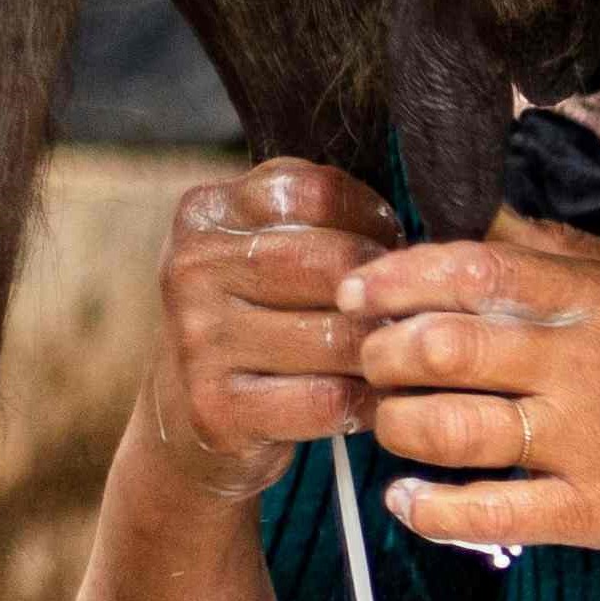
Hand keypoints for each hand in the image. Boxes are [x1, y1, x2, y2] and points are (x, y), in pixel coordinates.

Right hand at [142, 161, 392, 499]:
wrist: (190, 408)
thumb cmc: (255, 316)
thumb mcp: (264, 245)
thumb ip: (317, 216)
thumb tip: (404, 230)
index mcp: (206, 213)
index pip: (315, 192)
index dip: (372, 217)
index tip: (387, 244)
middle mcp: (192, 268)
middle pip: (333, 264)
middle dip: (385, 291)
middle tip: (409, 311)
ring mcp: (198, 339)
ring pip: (338, 337)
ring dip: (383, 351)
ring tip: (397, 355)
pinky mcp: (216, 407)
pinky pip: (327, 400)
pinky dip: (365, 402)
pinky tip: (373, 399)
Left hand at [337, 213, 599, 566]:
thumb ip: (565, 252)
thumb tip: (483, 218)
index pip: (474, 268)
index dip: (397, 278)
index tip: (357, 293)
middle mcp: (589, 363)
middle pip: (443, 346)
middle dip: (383, 357)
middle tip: (372, 366)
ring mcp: (592, 440)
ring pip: (451, 428)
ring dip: (397, 428)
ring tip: (394, 427)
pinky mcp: (596, 511)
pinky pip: (490, 512)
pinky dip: (431, 510)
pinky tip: (410, 502)